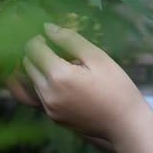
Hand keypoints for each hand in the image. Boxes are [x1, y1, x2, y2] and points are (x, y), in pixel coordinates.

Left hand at [23, 23, 152, 142]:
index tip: (49, 37)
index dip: (38, 39)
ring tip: (61, 66)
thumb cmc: (116, 87)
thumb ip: (70, 40)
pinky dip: (45, 85)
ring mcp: (48, 108)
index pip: (33, 49)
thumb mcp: (97, 57)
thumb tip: (48, 28)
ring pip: (31, 81)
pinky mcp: (52, 117)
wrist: (125, 125)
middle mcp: (47, 93)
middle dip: (36, 53)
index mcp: (58, 75)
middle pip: (27, 65)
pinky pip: (39, 96)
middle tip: (54, 50)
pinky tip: (64, 83)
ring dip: (40, 70)